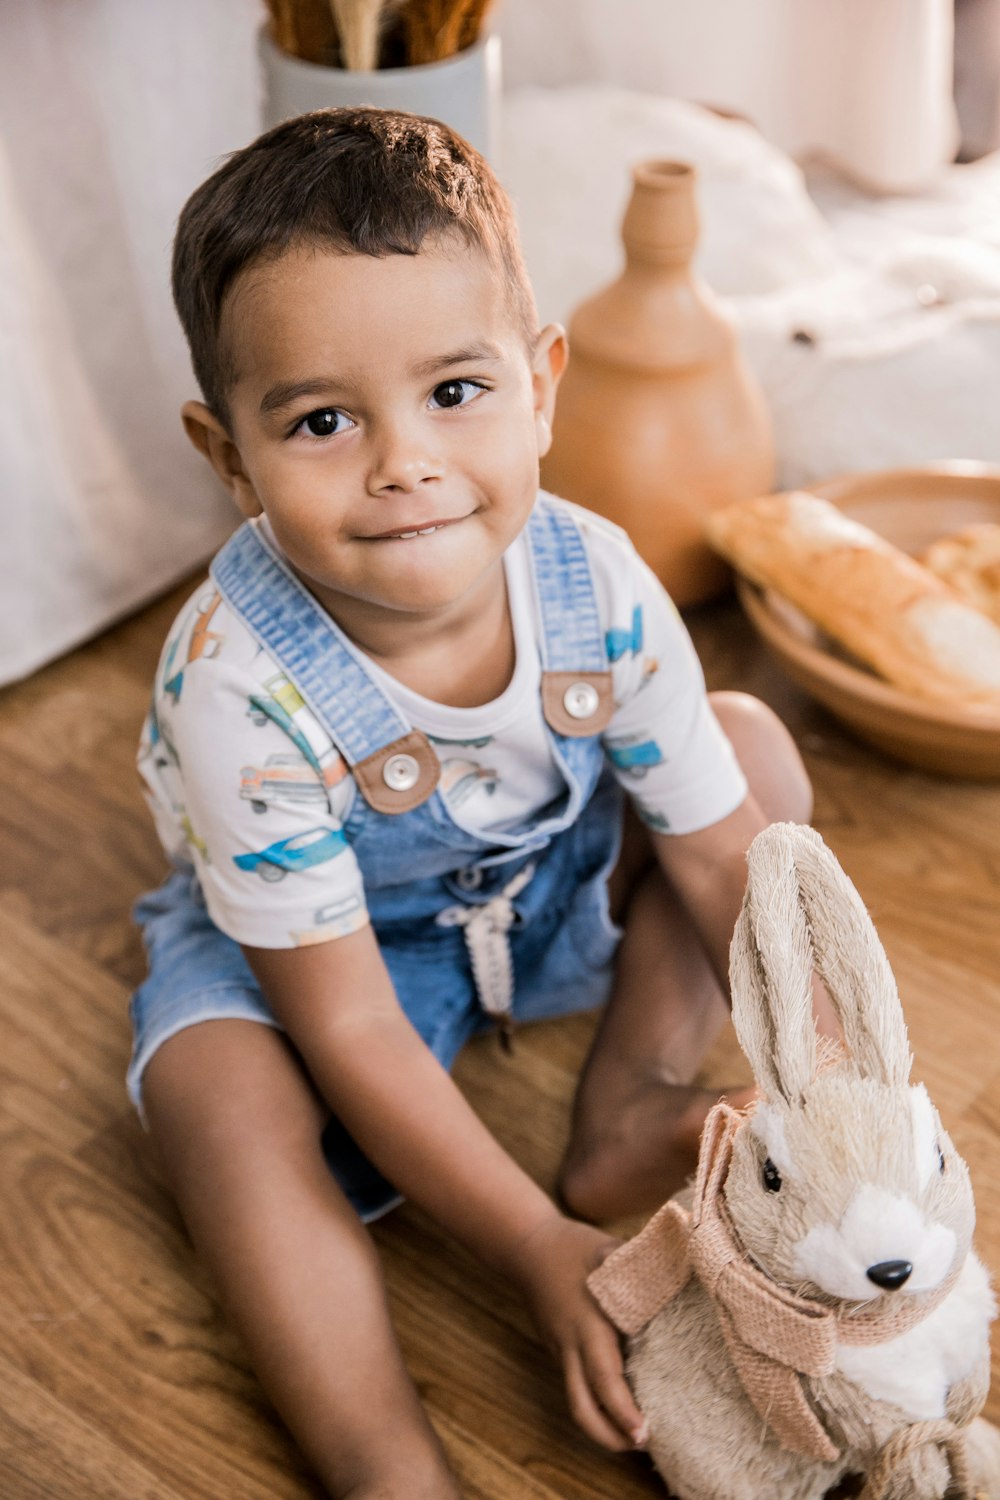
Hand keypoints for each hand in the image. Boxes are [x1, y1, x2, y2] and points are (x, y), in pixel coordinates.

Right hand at [510, 1212, 648, 1451]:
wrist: (526, 1246)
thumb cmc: (573, 1245)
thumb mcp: (608, 1249)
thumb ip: (638, 1267)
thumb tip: (680, 1268)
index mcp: (587, 1324)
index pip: (604, 1377)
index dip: (623, 1409)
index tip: (643, 1432)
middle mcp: (571, 1345)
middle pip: (582, 1407)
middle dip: (610, 1435)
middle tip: (642, 1446)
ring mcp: (561, 1351)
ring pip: (575, 1403)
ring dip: (600, 1428)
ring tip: (632, 1437)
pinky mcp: (558, 1351)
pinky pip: (574, 1387)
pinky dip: (595, 1405)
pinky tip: (618, 1407)